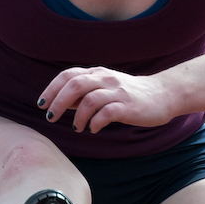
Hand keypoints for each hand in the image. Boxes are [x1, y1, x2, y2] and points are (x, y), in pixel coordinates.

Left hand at [38, 67, 176, 132]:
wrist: (163, 95)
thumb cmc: (130, 94)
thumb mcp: (105, 88)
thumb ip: (84, 94)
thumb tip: (61, 103)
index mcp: (97, 74)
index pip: (68, 75)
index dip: (51, 89)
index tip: (41, 104)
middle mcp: (105, 79)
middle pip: (74, 85)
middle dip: (58, 102)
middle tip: (50, 117)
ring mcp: (117, 92)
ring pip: (89, 99)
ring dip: (77, 116)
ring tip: (77, 128)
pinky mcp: (128, 106)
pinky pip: (106, 113)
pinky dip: (95, 123)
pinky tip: (94, 129)